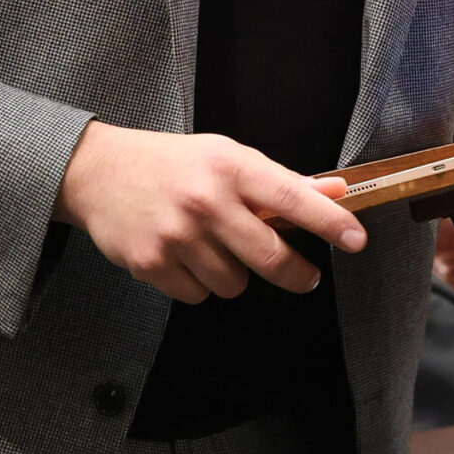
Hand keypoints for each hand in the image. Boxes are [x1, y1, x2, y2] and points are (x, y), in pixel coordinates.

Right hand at [55, 121, 366, 303]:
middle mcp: (206, 201)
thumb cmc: (174, 163)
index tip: (356, 240)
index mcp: (231, 167)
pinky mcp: (150, 265)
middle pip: (270, 256)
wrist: (98, 172)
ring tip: (215, 249)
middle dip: (296, 274)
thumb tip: (337, 192)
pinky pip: (198, 295)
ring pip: (235, 284)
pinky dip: (199, 284)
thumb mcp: (228, 157)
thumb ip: (282, 181)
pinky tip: (185, 258)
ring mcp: (177, 236)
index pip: (292, 197)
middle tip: (306, 278)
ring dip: (235, 274)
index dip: (329, 222)